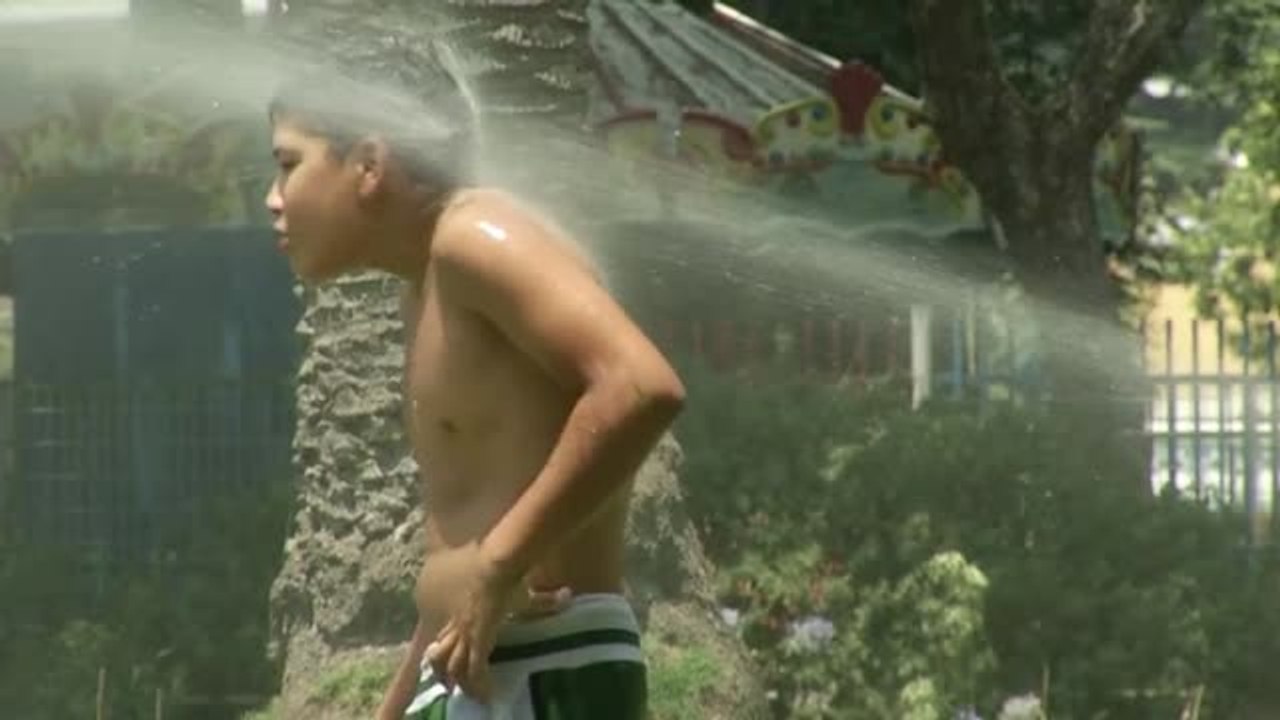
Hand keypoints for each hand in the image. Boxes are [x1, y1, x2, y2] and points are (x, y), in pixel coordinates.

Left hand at [424, 544, 570, 701]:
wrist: (498, 569)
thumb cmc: (508, 577)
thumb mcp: (524, 593)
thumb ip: (544, 600)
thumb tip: (567, 595)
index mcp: (464, 616)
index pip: (447, 636)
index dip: (445, 649)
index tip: (450, 660)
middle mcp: (460, 626)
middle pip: (441, 653)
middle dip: (444, 671)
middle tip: (452, 684)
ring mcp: (467, 634)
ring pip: (452, 665)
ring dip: (458, 680)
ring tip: (467, 691)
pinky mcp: (479, 641)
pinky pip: (475, 670)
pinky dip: (479, 684)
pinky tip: (486, 694)